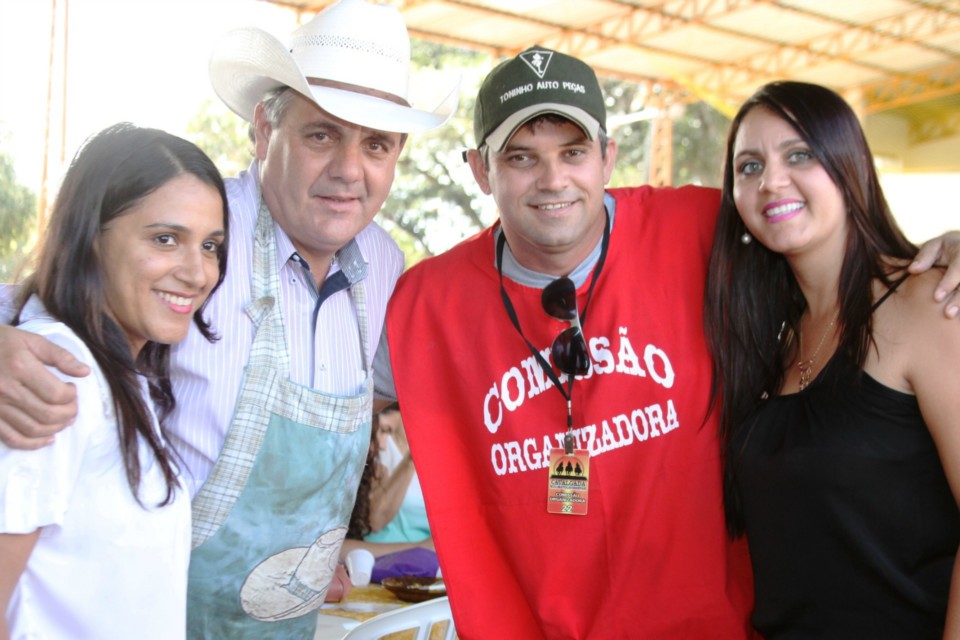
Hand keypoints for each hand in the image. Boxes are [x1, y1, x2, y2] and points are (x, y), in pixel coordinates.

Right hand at [0, 324, 89, 448]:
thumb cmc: (2, 343)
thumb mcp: (32, 340)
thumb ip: (60, 356)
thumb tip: (85, 372)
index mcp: (20, 367)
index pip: (56, 394)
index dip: (72, 396)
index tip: (72, 388)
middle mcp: (6, 389)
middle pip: (48, 414)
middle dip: (69, 413)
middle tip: (73, 406)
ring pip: (33, 429)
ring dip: (56, 428)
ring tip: (64, 419)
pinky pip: (12, 439)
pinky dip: (33, 444)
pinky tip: (47, 439)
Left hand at [910, 230, 959, 317]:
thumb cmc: (947, 248)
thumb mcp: (936, 246)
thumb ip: (925, 256)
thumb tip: (912, 270)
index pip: (959, 268)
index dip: (949, 283)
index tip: (937, 298)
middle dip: (959, 298)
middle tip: (948, 314)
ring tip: (953, 317)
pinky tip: (958, 319)